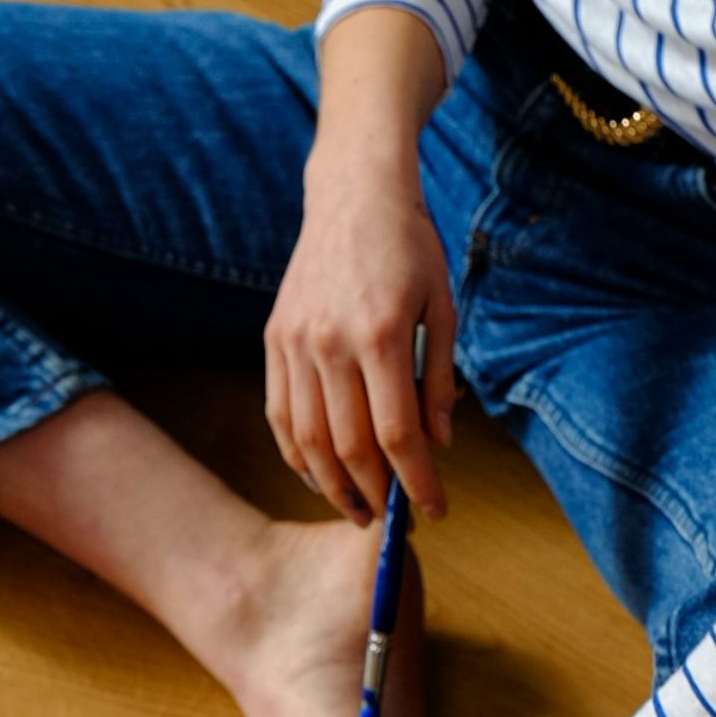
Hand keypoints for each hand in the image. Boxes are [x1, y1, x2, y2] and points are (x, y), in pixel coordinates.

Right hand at [264, 137, 456, 525]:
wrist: (352, 197)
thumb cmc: (408, 249)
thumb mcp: (441, 307)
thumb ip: (438, 378)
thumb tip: (437, 444)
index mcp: (380, 335)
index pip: (397, 433)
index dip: (417, 481)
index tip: (435, 509)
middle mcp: (330, 343)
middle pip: (348, 445)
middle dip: (375, 492)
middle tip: (393, 519)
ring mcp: (294, 343)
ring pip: (307, 437)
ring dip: (332, 484)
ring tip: (356, 508)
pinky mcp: (273, 340)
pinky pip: (280, 412)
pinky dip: (296, 452)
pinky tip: (317, 474)